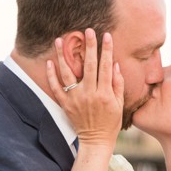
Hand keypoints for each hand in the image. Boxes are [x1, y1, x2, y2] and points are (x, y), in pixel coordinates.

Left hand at [45, 28, 123, 146]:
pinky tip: (50, 62)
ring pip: (68, 74)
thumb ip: (118, 84)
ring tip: (59, 40)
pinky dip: (52, 75)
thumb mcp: (119, 104)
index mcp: (105, 93)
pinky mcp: (65, 104)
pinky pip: (56, 88)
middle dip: (89, 47)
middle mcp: (90, 94)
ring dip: (63, 56)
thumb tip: (115, 64)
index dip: (106, 50)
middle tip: (87, 30)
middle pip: (88, 66)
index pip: (106, 66)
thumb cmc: (110, 122)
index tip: (106, 35)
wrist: (95, 140)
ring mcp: (76, 99)